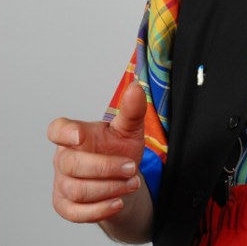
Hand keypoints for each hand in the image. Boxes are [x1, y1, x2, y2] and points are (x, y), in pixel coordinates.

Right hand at [48, 82, 146, 223]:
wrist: (123, 178)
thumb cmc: (120, 149)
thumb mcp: (129, 129)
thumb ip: (132, 110)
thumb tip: (136, 87)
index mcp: (76, 134)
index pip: (57, 129)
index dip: (64, 133)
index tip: (80, 135)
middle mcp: (64, 158)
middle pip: (72, 164)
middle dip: (105, 168)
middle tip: (131, 167)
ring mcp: (63, 183)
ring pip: (77, 190)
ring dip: (109, 188)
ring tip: (132, 182)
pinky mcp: (66, 206)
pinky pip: (76, 212)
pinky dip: (99, 209)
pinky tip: (118, 202)